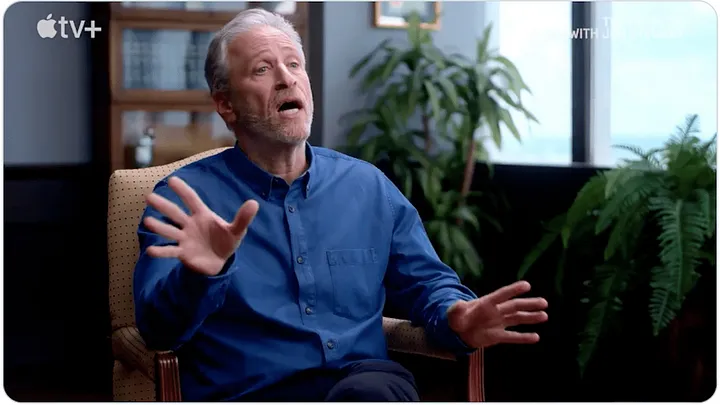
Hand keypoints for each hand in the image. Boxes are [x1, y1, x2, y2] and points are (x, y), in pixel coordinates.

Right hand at [143, 176, 258, 275]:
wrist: (219, 262)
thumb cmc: (225, 241)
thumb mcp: (237, 230)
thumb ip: (243, 218)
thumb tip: (254, 203)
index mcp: (202, 215)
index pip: (191, 200)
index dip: (183, 190)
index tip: (172, 180)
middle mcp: (190, 224)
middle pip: (175, 213)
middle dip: (164, 206)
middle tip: (149, 197)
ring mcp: (184, 238)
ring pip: (169, 231)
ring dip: (159, 227)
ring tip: (147, 221)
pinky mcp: (183, 253)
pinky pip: (170, 251)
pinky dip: (161, 251)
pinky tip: (151, 251)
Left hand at [447, 281, 547, 348]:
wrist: (458, 331)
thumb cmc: (457, 319)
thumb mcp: (454, 314)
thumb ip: (457, 309)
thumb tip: (459, 305)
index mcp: (486, 303)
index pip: (502, 295)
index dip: (513, 290)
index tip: (527, 285)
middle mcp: (495, 312)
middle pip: (514, 306)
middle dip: (529, 304)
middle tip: (544, 302)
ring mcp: (498, 323)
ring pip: (517, 319)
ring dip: (530, 318)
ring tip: (544, 315)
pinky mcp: (498, 335)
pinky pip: (512, 336)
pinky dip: (523, 337)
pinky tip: (536, 337)